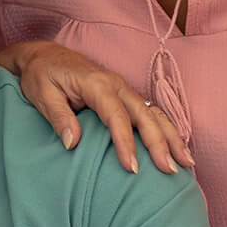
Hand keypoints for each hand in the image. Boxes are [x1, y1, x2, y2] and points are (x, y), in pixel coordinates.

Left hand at [0, 39, 191, 174]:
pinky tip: (176, 148)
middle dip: (160, 144)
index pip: (116, 116)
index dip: (125, 143)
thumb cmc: (41, 75)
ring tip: (186, 164)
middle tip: (170, 171)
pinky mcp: (125, 95)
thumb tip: (72, 143)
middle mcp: (116, 84)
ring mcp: (123, 89)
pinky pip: (150, 113)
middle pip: (144, 116)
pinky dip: (166, 130)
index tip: (132, 168)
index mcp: (96, 84)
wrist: (43, 56)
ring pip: (154, 114)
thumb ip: (58, 117)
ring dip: (172, 138)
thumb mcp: (42, 94)